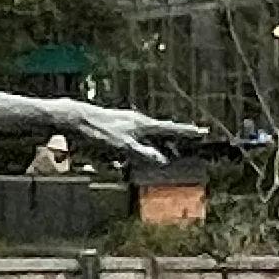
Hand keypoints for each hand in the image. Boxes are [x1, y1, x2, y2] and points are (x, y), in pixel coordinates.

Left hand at [56, 100, 214, 168]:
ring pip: (148, 136)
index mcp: (143, 124)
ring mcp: (126, 123)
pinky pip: (135, 138)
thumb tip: (162, 161)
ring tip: (166, 151)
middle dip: (174, 140)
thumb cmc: (99, 131)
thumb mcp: (122, 146)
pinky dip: (141, 147)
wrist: (75, 117)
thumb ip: (142, 154)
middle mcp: (137, 122)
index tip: (202, 131)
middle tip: (188, 144)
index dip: (187, 132)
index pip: (171, 129)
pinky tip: (137, 153)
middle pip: (161, 132)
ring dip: (157, 145)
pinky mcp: (116, 127)